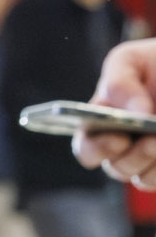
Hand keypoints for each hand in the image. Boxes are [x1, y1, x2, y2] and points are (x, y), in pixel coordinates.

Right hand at [76, 41, 155, 188]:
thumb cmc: (149, 64)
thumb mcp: (130, 60)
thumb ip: (119, 82)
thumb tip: (136, 114)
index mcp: (99, 123)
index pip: (86, 148)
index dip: (94, 149)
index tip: (118, 138)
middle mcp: (119, 145)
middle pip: (114, 167)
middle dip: (131, 157)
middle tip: (149, 139)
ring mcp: (143, 157)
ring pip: (140, 176)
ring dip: (151, 158)